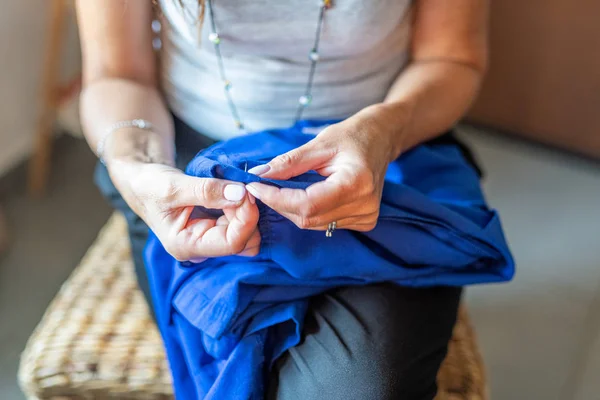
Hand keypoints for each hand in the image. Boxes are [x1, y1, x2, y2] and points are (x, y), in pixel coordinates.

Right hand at [108, 160, 259, 261]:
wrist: (142, 182)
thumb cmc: (150, 186)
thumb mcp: (175, 186)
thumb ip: (207, 191)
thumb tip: (241, 193)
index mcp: (187, 246)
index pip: (232, 243)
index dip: (246, 218)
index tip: (247, 191)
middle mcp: (201, 247)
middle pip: (244, 240)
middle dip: (249, 214)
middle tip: (244, 186)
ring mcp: (210, 238)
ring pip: (246, 232)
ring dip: (248, 209)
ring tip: (239, 186)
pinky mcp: (216, 226)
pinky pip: (240, 222)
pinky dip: (244, 206)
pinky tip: (237, 190)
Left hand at [245, 107, 399, 231]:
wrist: (382, 139)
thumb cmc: (352, 136)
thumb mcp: (319, 143)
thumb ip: (289, 163)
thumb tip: (258, 175)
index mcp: (356, 183)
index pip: (306, 203)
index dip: (276, 198)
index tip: (254, 186)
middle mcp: (364, 206)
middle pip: (308, 217)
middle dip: (280, 203)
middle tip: (262, 185)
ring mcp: (366, 217)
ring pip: (313, 223)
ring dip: (291, 208)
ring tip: (281, 188)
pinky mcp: (364, 222)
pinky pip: (324, 223)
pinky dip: (307, 212)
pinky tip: (304, 195)